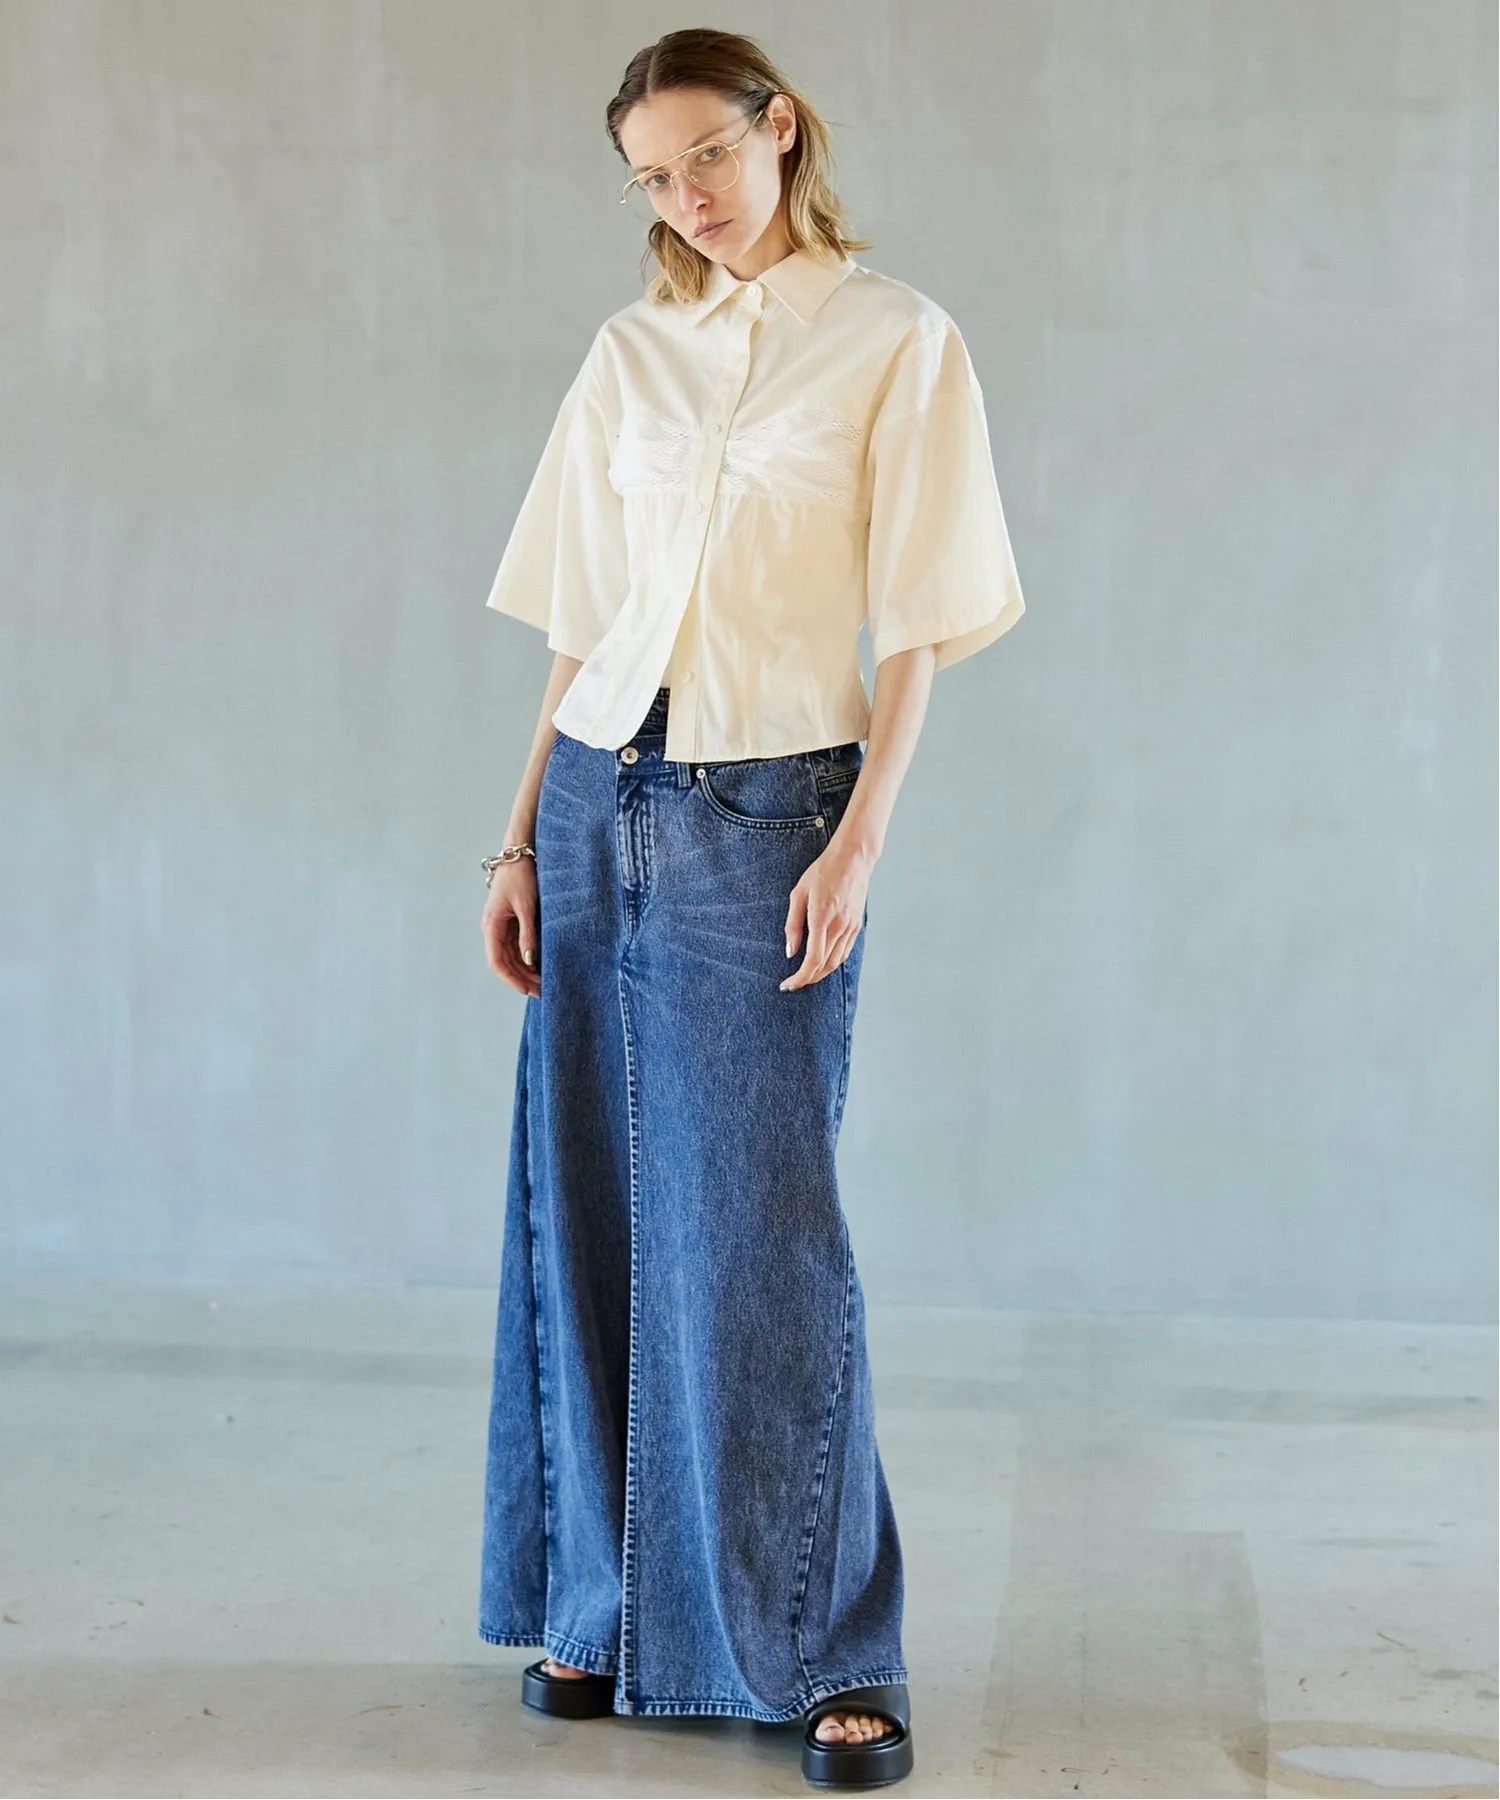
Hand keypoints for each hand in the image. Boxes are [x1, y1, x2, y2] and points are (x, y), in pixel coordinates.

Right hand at [482, 859, 541, 998]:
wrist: (519, 853)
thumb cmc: (520, 876)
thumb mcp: (526, 906)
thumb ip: (527, 935)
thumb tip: (529, 961)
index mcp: (491, 925)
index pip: (497, 961)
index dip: (511, 979)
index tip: (526, 990)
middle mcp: (493, 928)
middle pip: (505, 962)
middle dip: (522, 978)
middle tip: (542, 991)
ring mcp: (501, 926)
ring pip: (511, 956)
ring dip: (525, 970)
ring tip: (543, 982)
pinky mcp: (510, 921)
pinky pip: (516, 946)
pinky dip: (526, 958)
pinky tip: (539, 966)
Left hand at [780, 838, 871, 990]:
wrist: (853, 859)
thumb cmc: (823, 871)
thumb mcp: (798, 893)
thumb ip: (793, 925)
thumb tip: (790, 951)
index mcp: (822, 917)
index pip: (813, 960)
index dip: (800, 977)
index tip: (787, 984)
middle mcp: (839, 926)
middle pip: (824, 966)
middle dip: (807, 980)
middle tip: (792, 984)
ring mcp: (851, 927)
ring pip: (836, 962)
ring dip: (820, 974)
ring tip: (805, 976)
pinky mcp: (856, 926)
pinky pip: (844, 952)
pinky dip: (832, 963)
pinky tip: (821, 963)